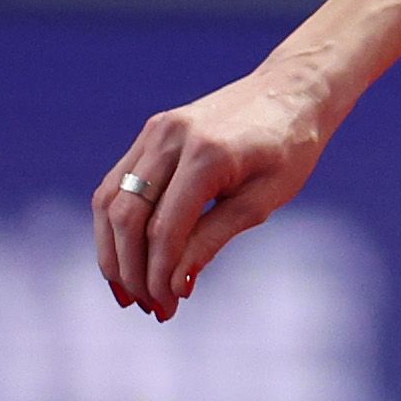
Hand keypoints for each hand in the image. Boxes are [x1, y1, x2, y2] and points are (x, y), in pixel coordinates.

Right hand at [93, 62, 330, 321]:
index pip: (166, 228)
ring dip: (112, 251)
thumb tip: (176, 285)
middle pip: (127, 215)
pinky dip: (115, 223)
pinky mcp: (150, 133)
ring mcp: (155, 132)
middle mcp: (171, 138)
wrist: (290, 92)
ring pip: (110, 200)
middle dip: (132, 269)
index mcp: (207, 155)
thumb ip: (214, 239)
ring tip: (129, 292)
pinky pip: (117, 183)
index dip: (160, 274)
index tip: (168, 308)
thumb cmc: (290, 149)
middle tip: (149, 308)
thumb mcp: (263, 201)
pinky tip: (126, 256)